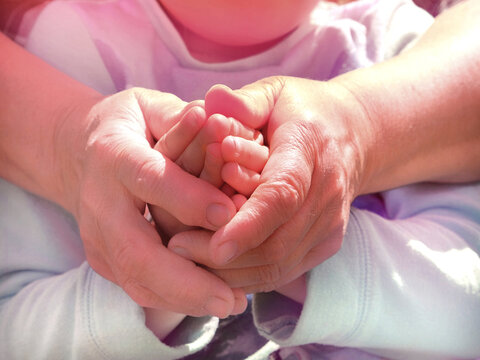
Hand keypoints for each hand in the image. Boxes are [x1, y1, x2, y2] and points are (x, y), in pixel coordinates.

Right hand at [62, 88, 245, 316]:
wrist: (78, 153)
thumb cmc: (126, 126)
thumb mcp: (148, 106)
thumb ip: (180, 117)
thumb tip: (217, 124)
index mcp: (114, 155)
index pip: (150, 179)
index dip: (188, 198)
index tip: (230, 216)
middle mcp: (100, 202)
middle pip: (136, 251)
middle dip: (185, 280)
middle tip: (230, 298)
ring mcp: (97, 236)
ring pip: (136, 279)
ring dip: (184, 299)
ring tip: (230, 304)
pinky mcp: (102, 257)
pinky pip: (138, 287)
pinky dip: (175, 299)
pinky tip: (210, 300)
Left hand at [171, 76, 370, 292]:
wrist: (351, 136)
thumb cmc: (302, 112)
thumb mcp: (274, 93)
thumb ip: (244, 101)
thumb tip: (211, 100)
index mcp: (311, 149)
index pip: (282, 194)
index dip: (249, 224)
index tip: (214, 246)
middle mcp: (328, 192)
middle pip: (278, 241)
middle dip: (226, 255)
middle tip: (177, 248)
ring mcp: (332, 222)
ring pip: (281, 264)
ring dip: (233, 270)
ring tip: (189, 258)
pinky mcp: (328, 242)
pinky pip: (286, 270)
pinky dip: (249, 275)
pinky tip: (218, 267)